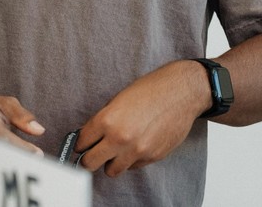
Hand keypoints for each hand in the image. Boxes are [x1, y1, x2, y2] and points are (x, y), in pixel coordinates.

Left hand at [75, 60, 205, 176]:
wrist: (181, 92)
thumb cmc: (151, 90)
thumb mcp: (119, 99)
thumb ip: (104, 119)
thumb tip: (91, 135)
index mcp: (108, 120)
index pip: (81, 142)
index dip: (79, 143)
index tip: (81, 144)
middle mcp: (120, 138)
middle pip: (90, 163)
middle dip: (88, 158)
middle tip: (91, 153)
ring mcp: (137, 150)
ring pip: (111, 171)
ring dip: (110, 162)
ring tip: (115, 151)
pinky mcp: (152, 157)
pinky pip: (132, 167)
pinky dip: (130, 160)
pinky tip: (135, 145)